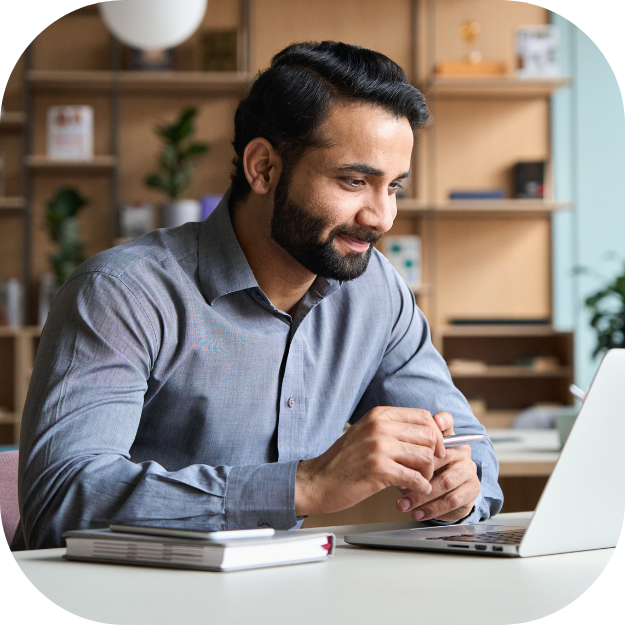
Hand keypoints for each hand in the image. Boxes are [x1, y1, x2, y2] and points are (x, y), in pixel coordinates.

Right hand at [295, 406, 445, 515]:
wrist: (317, 481)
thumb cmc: (342, 461)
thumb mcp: (366, 434)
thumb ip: (392, 429)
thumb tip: (428, 432)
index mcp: (379, 415)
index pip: (424, 417)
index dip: (436, 435)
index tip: (437, 449)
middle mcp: (380, 426)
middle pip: (429, 436)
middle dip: (434, 455)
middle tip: (426, 469)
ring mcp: (379, 447)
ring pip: (425, 457)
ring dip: (427, 473)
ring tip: (417, 481)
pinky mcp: (379, 470)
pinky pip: (415, 478)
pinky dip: (420, 487)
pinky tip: (413, 490)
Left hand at [396, 412, 480, 522]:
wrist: (442, 499)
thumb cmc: (422, 473)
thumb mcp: (412, 460)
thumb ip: (405, 452)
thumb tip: (389, 455)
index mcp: (447, 437)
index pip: (448, 422)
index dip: (442, 421)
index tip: (434, 422)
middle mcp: (461, 450)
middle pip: (442, 456)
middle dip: (418, 471)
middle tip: (398, 482)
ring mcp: (468, 468)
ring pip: (445, 481)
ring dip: (422, 496)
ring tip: (403, 504)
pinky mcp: (472, 489)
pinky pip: (452, 500)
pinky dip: (431, 509)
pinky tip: (417, 513)